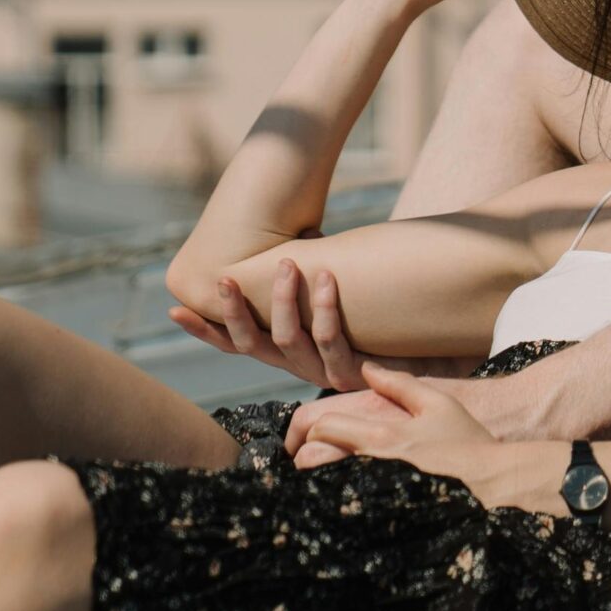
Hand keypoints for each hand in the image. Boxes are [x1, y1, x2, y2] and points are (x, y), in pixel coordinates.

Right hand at [168, 264, 482, 390]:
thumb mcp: (342, 301)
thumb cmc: (385, 325)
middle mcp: (300, 367)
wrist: (436, 360)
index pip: (237, 342)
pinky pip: (332, 341)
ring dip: (284, 301)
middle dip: (234, 312)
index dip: (207, 329)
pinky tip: (327, 276)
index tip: (174, 308)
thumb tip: (303, 235)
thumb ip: (318, 278)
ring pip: (290, 341)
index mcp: (289, 351)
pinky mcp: (356, 375)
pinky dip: (326, 308)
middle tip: (223, 277)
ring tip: (288, 263)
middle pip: (253, 344)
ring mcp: (326, 374)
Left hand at [293, 364, 563, 514]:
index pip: (321, 425)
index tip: (310, 434)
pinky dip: (332, 501)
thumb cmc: (467, 442)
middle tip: (309, 458)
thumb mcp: (438, 403)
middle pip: (310, 460)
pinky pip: (338, 510)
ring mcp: (370, 493)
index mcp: (379, 433)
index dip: (307, 428)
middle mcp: (368, 464)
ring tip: (321, 479)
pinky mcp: (376, 515)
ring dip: (313, 481)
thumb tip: (368, 369)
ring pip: (318, 487)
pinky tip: (344, 499)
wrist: (490, 485)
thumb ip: (399, 384)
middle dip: (304, 457)